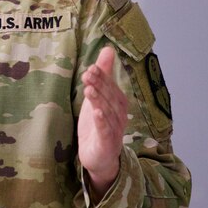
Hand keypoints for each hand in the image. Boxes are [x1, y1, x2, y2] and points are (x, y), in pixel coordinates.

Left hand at [78, 46, 127, 198]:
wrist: (100, 158)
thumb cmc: (99, 124)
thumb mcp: (98, 97)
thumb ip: (104, 74)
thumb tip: (107, 49)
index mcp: (118, 104)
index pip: (112, 88)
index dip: (103, 77)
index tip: (91, 67)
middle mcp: (120, 116)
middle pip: (111, 99)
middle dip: (100, 86)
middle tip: (87, 74)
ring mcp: (114, 131)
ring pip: (108, 113)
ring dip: (99, 101)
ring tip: (89, 89)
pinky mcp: (107, 144)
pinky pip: (106, 132)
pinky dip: (102, 122)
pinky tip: (96, 113)